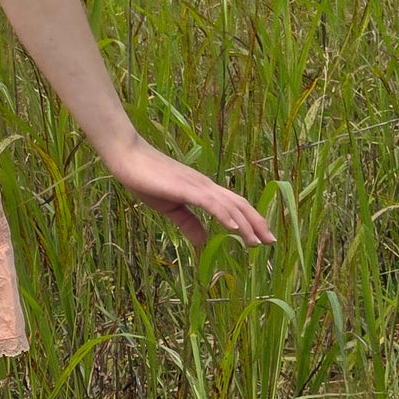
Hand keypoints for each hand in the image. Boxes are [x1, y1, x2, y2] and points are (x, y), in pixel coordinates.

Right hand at [103, 135, 273, 250]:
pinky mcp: (185, 187)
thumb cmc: (145, 178)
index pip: (233, 204)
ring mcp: (196, 185)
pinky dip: (225, 214)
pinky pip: (210, 202)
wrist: (127, 156)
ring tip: (257, 242)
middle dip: (256, 223)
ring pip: (229, 205)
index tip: (262, 237)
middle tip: (271, 242)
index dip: (250, 220)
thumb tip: (204, 241)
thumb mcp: (169, 206)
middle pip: (238, 203)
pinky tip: (234, 228)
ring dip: (245, 224)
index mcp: (202, 189)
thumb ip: (187, 222)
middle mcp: (205, 185)